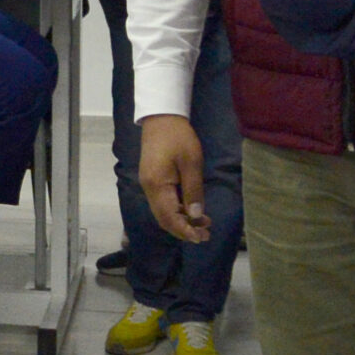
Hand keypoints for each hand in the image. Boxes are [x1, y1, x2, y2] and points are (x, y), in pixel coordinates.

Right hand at [138, 115, 209, 241]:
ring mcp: (148, 184)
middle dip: (183, 229)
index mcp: (157, 185)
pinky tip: (191, 210)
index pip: (169, 217)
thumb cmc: (178, 137)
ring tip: (203, 224)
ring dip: (181, 221)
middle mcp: (149, 188)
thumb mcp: (191, 162)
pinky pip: (163, 203)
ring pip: (163, 212)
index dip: (184, 230)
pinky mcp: (152, 180)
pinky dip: (177, 211)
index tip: (201, 237)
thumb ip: (193, 190)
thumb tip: (196, 216)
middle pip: (163, 219)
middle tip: (205, 234)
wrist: (162, 117)